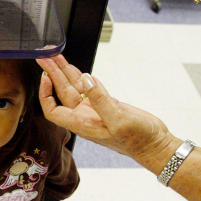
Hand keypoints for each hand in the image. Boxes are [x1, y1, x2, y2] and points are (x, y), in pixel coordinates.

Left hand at [36, 55, 173, 168]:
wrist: (154, 144)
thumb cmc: (137, 140)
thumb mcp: (119, 119)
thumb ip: (101, 99)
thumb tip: (86, 79)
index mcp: (82, 124)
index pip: (53, 110)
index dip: (46, 94)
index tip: (45, 76)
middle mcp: (85, 116)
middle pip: (62, 93)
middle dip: (53, 74)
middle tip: (46, 55)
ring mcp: (95, 110)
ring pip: (75, 88)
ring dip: (65, 72)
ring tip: (56, 56)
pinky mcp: (107, 105)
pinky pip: (89, 89)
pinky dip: (82, 77)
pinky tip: (75, 69)